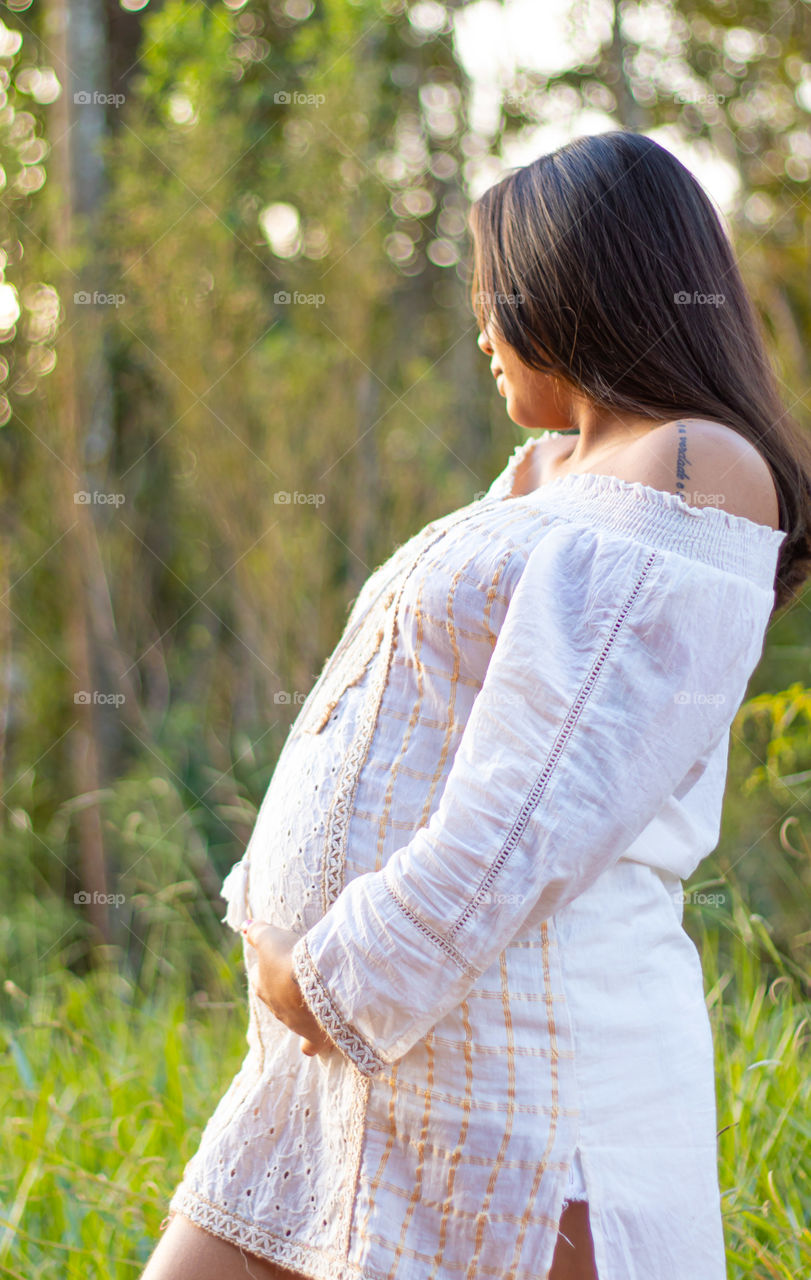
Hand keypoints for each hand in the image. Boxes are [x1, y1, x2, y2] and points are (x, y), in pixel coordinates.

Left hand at [242, 919, 333, 1058]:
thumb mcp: (270, 937)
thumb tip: (244, 927)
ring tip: (314, 1002)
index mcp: (262, 986)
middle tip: (299, 978)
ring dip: (301, 1011)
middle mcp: (274, 1008)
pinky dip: (311, 1043)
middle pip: (277, 999)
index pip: (259, 977)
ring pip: (293, 1019)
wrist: (313, 982)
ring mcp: (292, 1023)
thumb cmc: (288, 957)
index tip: (278, 959)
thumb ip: (257, 931)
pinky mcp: (311, 1035)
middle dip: (285, 991)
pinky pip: (309, 1044)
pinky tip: (315, 1043)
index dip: (267, 968)